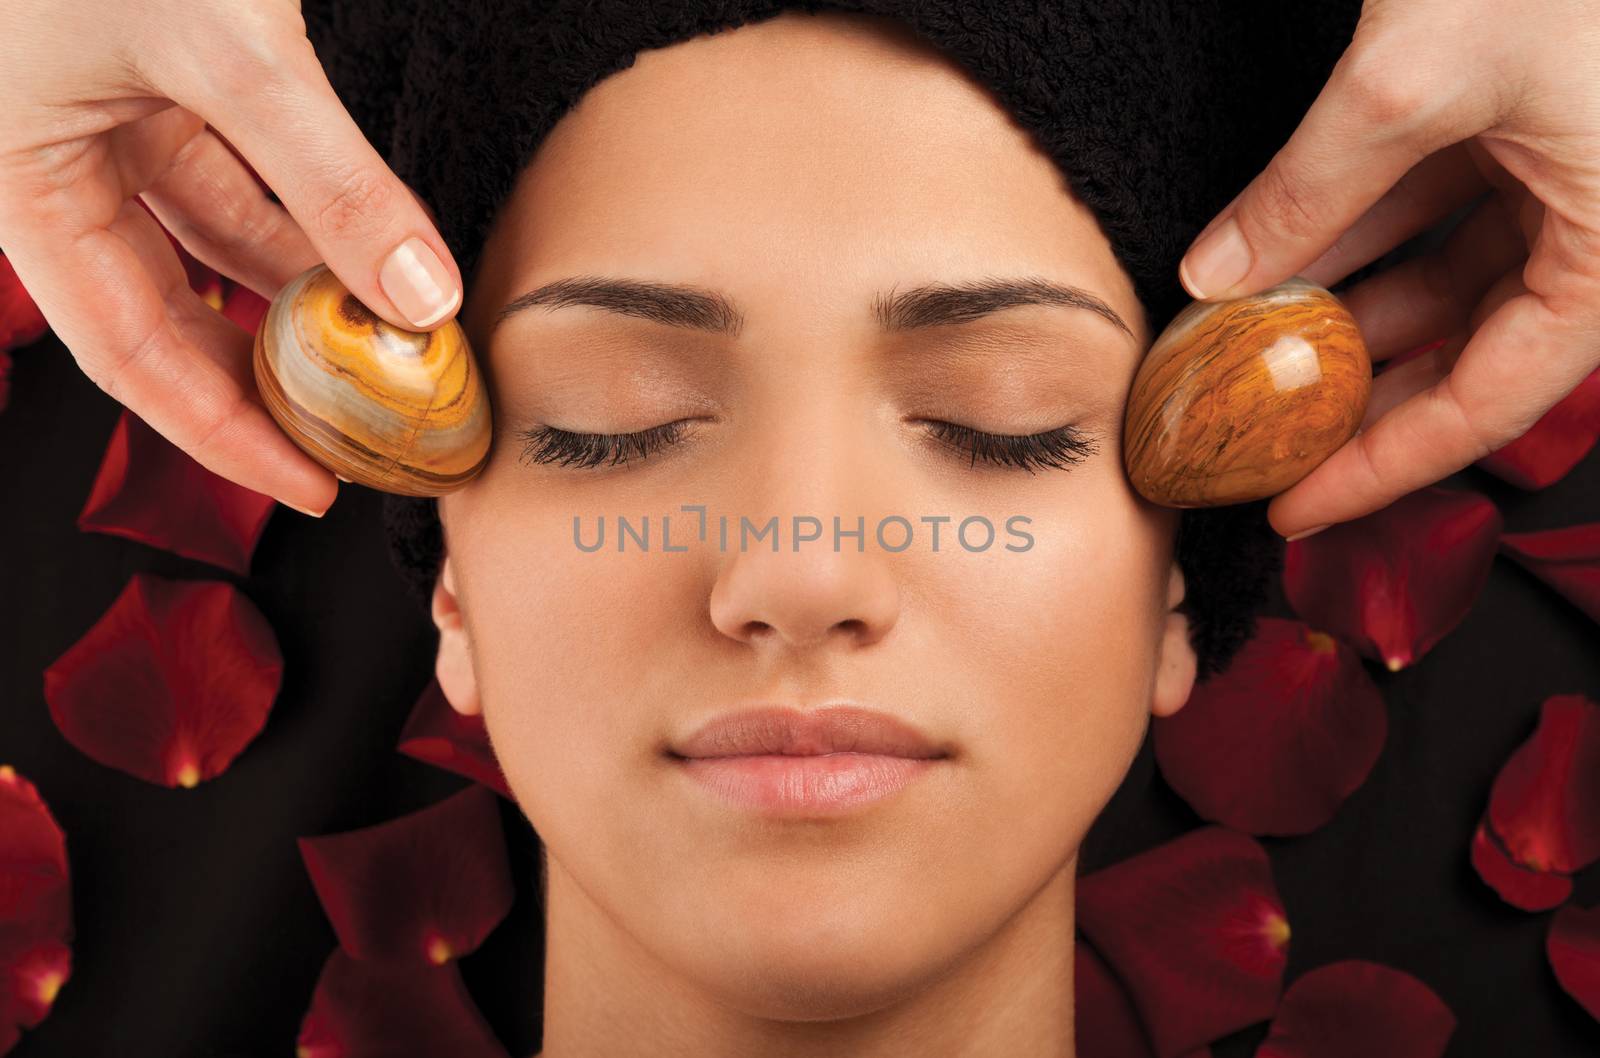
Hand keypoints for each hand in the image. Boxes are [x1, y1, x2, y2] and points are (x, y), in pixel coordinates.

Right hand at [0, 0, 463, 516]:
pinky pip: (233, 160)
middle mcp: (54, 157)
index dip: (223, 431)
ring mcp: (103, 109)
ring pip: (214, 228)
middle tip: (374, 421)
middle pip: (174, 302)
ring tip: (394, 337)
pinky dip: (302, 202)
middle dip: (274, 363)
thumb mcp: (221, 49)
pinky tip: (368, 238)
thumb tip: (421, 297)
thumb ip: (327, 177)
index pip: (130, 353)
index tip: (311, 485)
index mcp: (20, 184)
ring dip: (303, 280)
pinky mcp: (156, 61)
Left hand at [1177, 0, 1599, 540]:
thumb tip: (1213, 279)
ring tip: (1235, 355)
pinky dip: (1348, 236)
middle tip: (1247, 437)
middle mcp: (1596, 232)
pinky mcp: (1521, 130)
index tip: (1290, 506)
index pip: (1490, 403)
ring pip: (1436, 282)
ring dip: (1333, 313)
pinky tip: (1268, 264)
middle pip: (1460, 353)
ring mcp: (1559, 179)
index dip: (1381, 464)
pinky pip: (1428, 213)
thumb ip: (1310, 189)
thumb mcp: (1416, 83)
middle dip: (1345, 392)